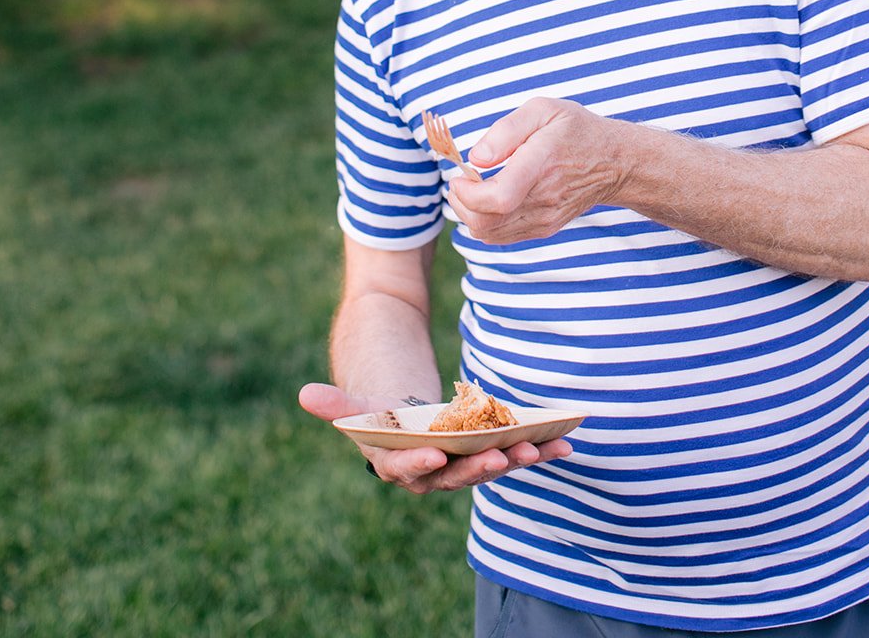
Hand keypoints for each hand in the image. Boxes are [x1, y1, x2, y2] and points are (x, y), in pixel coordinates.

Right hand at [297, 381, 572, 493]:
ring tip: (538, 445)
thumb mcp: (360, 404)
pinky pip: (513, 456)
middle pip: (456, 474)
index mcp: (398, 464)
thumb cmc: (379, 406)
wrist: (403, 409)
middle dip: (479, 465)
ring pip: (489, 467)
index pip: (407, 471)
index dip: (421, 465)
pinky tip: (566, 443)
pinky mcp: (488, 456)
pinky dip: (539, 451)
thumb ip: (337, 404)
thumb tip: (303, 394)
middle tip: (500, 453)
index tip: (436, 455)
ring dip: (514, 460)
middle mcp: (433, 474)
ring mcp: (462, 466)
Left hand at [446, 96, 622, 244]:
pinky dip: (484, 221)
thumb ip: (505, 130)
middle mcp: (543, 199)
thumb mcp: (542, 110)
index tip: (460, 175)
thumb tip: (477, 158)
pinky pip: (501, 236)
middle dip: (460, 203)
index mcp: (541, 164)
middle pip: (485, 222)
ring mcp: (544, 219)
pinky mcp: (543, 228)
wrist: (612, 163)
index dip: (467, 193)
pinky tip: (489, 199)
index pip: (498, 198)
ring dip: (469, 213)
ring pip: (488, 234)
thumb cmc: (574, 130)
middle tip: (461, 180)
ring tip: (474, 187)